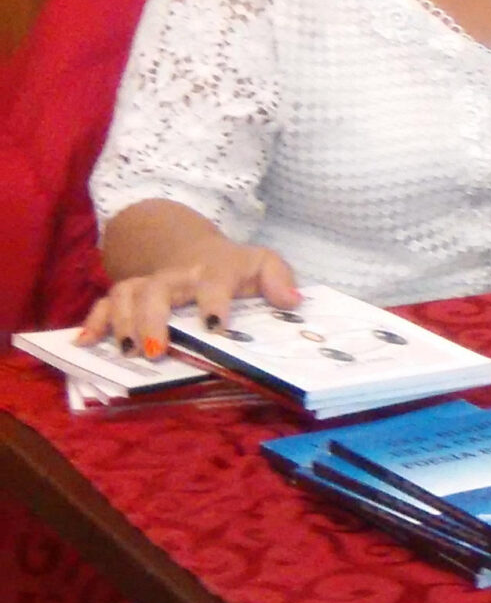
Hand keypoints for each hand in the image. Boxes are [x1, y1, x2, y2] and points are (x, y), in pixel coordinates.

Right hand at [76, 241, 299, 358]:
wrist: (199, 251)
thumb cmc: (236, 268)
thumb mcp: (264, 265)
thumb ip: (280, 279)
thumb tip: (292, 301)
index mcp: (214, 270)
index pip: (213, 283)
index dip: (213, 302)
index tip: (215, 326)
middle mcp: (176, 276)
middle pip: (157, 291)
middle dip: (153, 319)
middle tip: (157, 350)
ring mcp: (148, 283)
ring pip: (125, 295)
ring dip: (121, 322)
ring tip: (126, 351)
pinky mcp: (128, 293)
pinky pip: (105, 303)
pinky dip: (93, 322)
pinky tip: (85, 343)